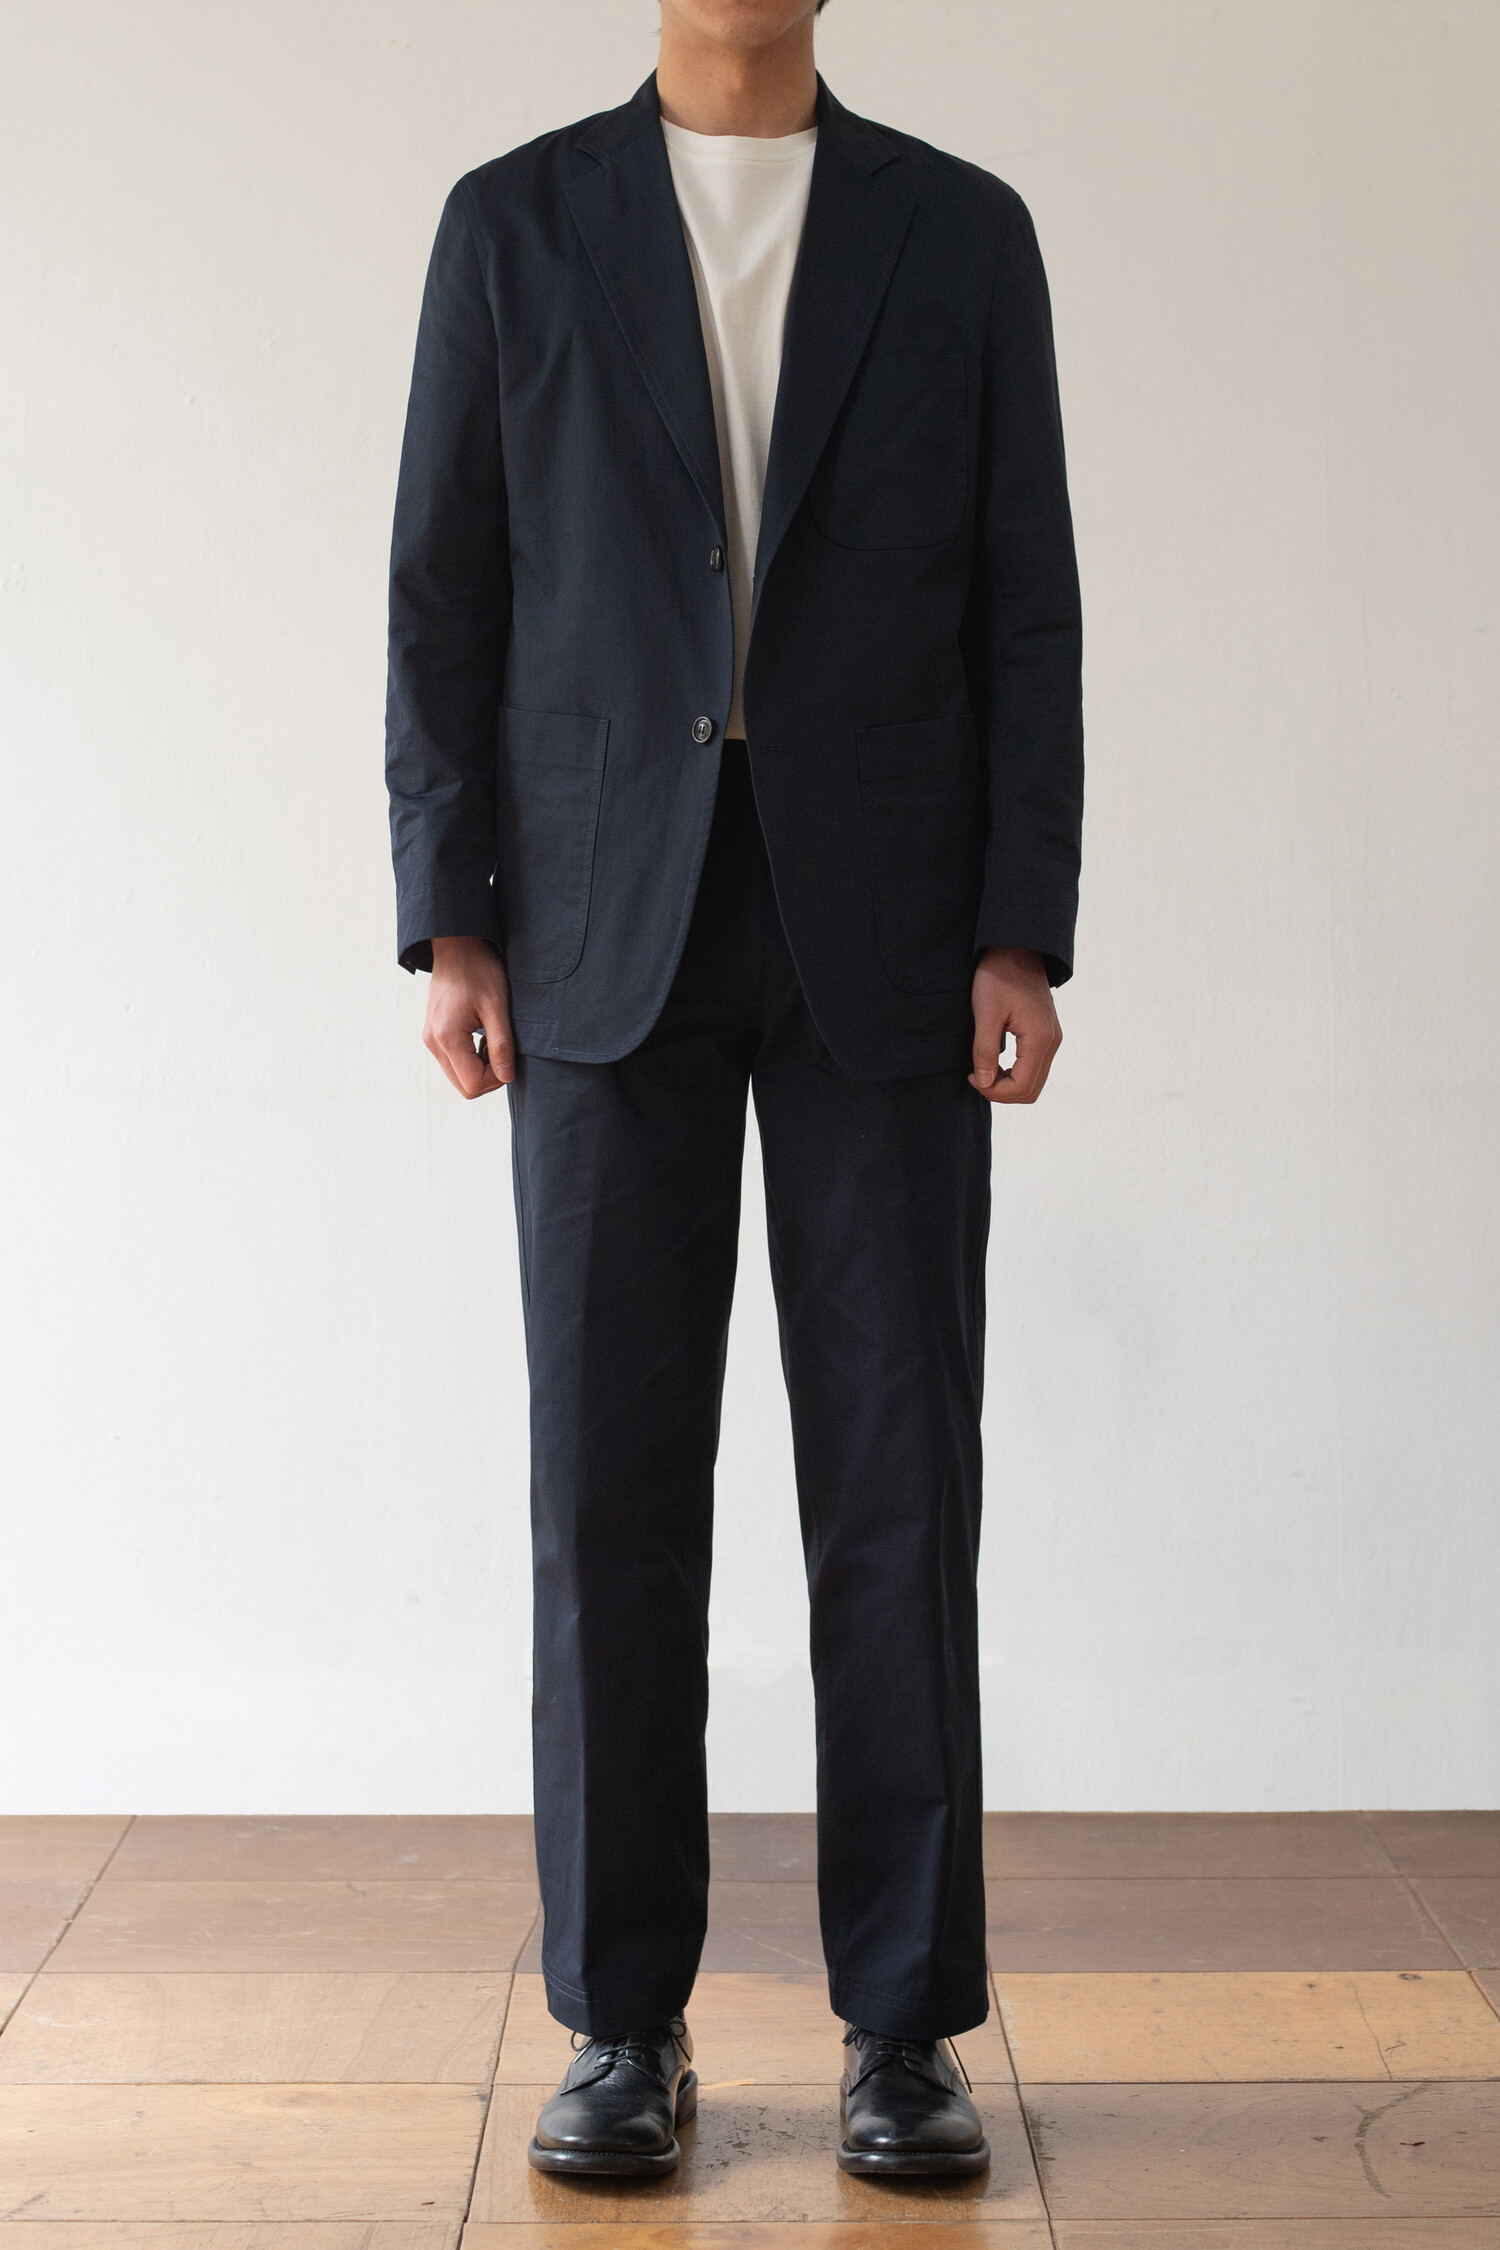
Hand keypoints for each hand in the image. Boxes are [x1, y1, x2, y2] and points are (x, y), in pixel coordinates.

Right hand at [424, 936, 515, 1096]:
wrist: (456, 947)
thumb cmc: (478, 970)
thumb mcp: (496, 1006)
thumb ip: (501, 1045)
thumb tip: (507, 1077)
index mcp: (447, 1038)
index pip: (473, 1085)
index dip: (497, 1078)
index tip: (509, 1056)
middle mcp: (433, 1043)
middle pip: (464, 1087)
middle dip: (489, 1076)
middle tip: (503, 1050)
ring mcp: (430, 1040)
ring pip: (459, 1077)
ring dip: (480, 1067)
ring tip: (492, 1040)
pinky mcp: (433, 1035)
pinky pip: (454, 1062)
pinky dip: (471, 1059)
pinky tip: (482, 1037)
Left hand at [969, 946, 1061, 1104]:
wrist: (1016, 948)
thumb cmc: (998, 976)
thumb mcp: (986, 1013)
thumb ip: (985, 1050)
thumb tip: (984, 1083)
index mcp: (1040, 1039)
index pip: (1021, 1087)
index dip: (994, 1091)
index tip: (972, 1076)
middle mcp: (1052, 1042)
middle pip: (1031, 1091)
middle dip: (1001, 1092)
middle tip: (976, 1077)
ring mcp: (1052, 1038)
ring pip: (1035, 1081)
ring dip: (1008, 1085)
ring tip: (984, 1070)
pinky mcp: (1047, 1034)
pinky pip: (1035, 1067)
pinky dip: (1016, 1074)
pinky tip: (996, 1063)